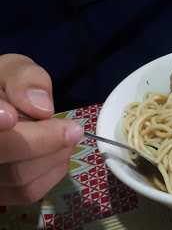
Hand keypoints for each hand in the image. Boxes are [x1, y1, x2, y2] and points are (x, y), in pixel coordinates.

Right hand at [0, 54, 82, 204]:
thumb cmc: (5, 87)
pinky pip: (28, 192)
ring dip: (53, 156)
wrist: (4, 107)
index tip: (11, 116)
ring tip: (63, 136)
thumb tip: (41, 107)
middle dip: (43, 141)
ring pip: (19, 179)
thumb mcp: (12, 70)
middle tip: (73, 129)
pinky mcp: (0, 193)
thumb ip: (24, 80)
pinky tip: (55, 153)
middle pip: (3, 154)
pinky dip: (52, 171)